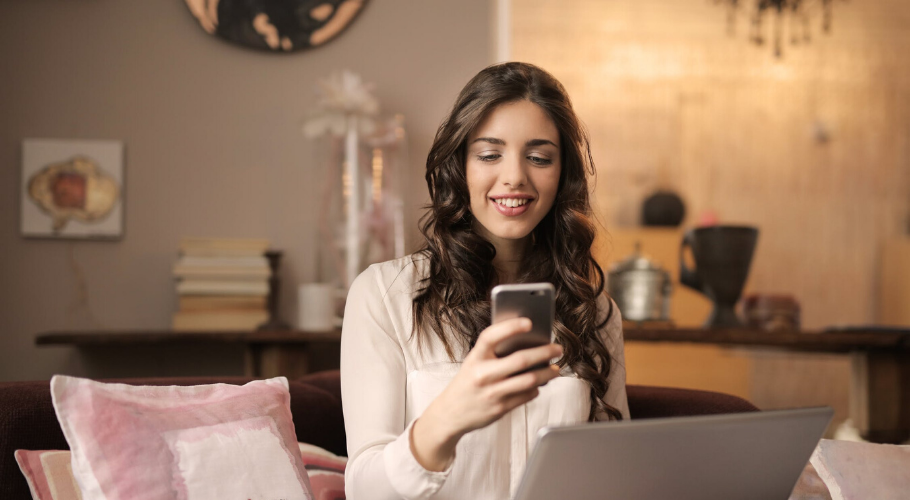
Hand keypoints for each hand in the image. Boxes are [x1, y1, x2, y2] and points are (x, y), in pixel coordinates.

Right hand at [410, 317, 562, 470]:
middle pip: (520, 360)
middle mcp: (482, 374)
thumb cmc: (467, 383)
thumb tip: (526, 343)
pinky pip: (526, 396)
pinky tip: (538, 384)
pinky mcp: (500, 408)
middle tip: (557, 349)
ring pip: (529, 380)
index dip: (510, 327)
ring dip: (547, 373)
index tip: (529, 322)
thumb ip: (493, 353)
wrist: (450, 414)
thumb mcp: (473, 363)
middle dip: (544, 353)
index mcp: (475, 358)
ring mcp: (492, 393)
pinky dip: (536, 389)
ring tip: (555, 369)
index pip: (491, 336)